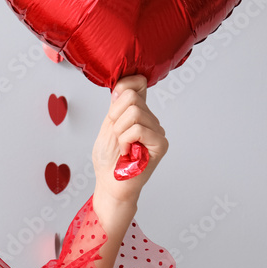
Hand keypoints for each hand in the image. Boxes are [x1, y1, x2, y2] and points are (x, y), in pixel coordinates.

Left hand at [92, 74, 168, 207]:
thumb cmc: (108, 159)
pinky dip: (125, 140)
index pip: (138, 83)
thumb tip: (121, 86)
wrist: (110, 183)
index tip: (114, 102)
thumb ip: (115, 106)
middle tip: (115, 135)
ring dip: (119, 131)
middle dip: (114, 116)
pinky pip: (138, 129)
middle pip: (131, 96)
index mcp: (137, 113)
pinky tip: (127, 151)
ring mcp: (157, 131)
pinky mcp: (160, 144)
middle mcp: (150, 119)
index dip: (125, 84)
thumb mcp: (107, 126)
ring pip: (134, 112)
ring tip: (122, 145)